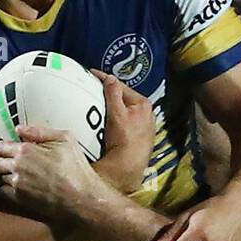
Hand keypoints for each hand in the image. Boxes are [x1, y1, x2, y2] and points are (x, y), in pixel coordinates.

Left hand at [0, 125, 96, 219]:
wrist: (82, 198)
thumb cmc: (76, 169)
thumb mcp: (65, 140)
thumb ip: (39, 131)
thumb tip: (20, 129)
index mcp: (25, 150)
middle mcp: (17, 167)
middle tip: (4, 161)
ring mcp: (17, 184)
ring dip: (3, 175)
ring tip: (14, 174)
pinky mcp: (20, 199)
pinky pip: (2, 192)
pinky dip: (6, 188)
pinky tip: (16, 187)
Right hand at [90, 70, 154, 192]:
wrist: (128, 166)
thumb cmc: (124, 140)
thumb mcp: (116, 114)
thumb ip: (113, 94)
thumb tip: (110, 78)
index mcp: (143, 104)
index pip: (121, 86)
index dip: (106, 79)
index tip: (93, 74)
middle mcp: (147, 114)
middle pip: (124, 98)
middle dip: (110, 93)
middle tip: (94, 89)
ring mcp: (144, 126)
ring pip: (125, 110)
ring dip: (113, 106)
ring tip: (99, 104)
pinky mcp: (139, 136)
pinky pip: (125, 121)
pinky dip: (117, 118)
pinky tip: (108, 122)